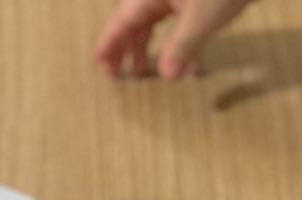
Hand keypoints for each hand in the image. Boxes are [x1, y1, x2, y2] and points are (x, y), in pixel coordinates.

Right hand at [95, 0, 249, 79]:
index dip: (110, 43)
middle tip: (117, 73)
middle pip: (135, 21)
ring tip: (144, 71)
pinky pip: (176, 21)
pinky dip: (177, 42)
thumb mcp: (201, 21)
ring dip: (150, 46)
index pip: (123, 21)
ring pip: (154, 21)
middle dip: (126, 48)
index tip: (101, 63)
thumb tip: (167, 77)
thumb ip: (182, 49)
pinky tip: (186, 63)